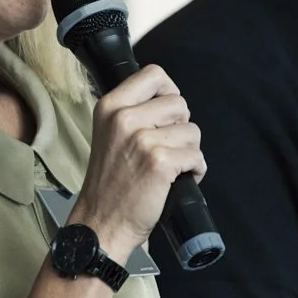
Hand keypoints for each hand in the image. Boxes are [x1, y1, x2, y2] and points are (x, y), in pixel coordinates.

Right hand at [69, 64, 205, 258]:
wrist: (101, 223)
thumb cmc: (109, 183)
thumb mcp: (109, 134)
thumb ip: (133, 112)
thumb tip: (170, 101)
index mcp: (110, 106)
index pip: (154, 74)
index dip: (169, 92)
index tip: (167, 114)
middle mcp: (124, 118)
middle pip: (179, 103)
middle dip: (180, 127)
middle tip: (165, 148)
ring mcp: (143, 139)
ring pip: (192, 131)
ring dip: (188, 151)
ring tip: (170, 167)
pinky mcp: (160, 162)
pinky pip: (197, 157)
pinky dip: (195, 171)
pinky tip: (177, 180)